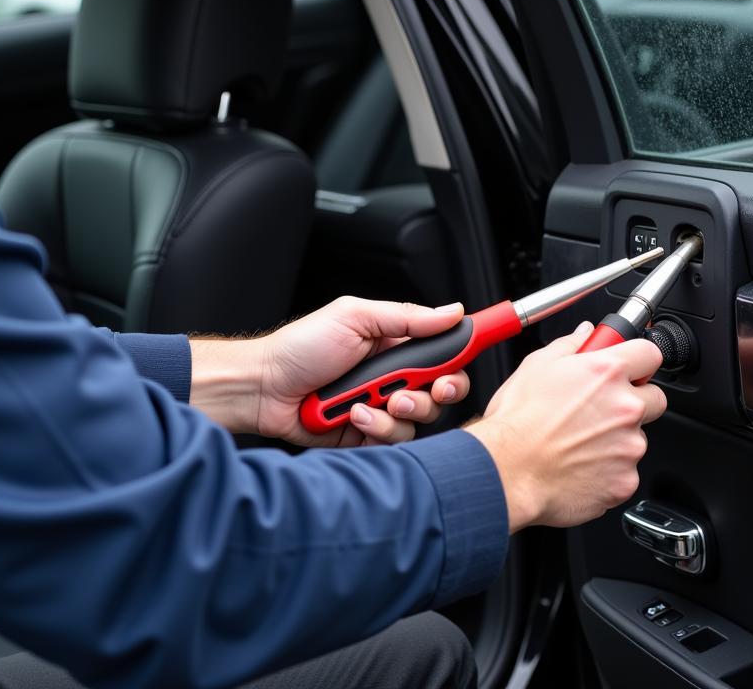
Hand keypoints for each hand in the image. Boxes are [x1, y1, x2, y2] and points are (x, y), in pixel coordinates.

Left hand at [190, 297, 470, 447]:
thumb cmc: (300, 347)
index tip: (489, 340)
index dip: (466, 349)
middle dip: (437, 390)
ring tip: (371, 401)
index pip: (445, 349)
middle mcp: (394, 378)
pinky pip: (395, 443)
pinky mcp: (368, 438)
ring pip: (421, 421)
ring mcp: (382, 410)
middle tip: (420, 387)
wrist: (263, 388)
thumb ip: (407, 318)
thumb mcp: (355, 317)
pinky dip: (376, 431)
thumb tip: (451, 310)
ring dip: (399, 412)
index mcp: (396, 345)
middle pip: (444, 390)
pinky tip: (354, 418)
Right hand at [467, 322, 665, 531]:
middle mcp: (625, 407)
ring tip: (579, 440)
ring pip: (637, 436)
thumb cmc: (518, 420)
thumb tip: (586, 333)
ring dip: (618, 437)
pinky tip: (580, 462)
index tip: (631, 367)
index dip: (639, 360)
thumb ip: (571, 344)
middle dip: (634, 400)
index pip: (649, 354)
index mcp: (607, 372)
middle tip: (603, 407)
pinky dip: (609, 468)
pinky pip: (626, 469)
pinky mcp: (625, 480)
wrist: (509, 469)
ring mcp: (629, 446)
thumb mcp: (537, 365)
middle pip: (655, 398)